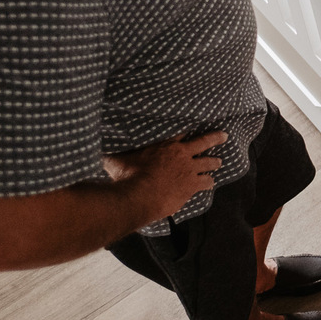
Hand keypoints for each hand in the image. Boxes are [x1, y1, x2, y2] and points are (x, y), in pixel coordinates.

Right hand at [103, 131, 228, 220]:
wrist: (140, 195)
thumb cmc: (127, 175)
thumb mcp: (116, 158)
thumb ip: (112, 151)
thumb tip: (96, 142)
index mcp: (165, 144)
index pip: (180, 132)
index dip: (188, 128)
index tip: (195, 124)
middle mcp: (181, 155)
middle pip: (202, 143)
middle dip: (214, 138)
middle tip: (224, 135)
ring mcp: (189, 171)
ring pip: (207, 164)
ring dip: (213, 163)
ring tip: (219, 163)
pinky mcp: (191, 188)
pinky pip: (204, 183)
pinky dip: (208, 183)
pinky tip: (211, 184)